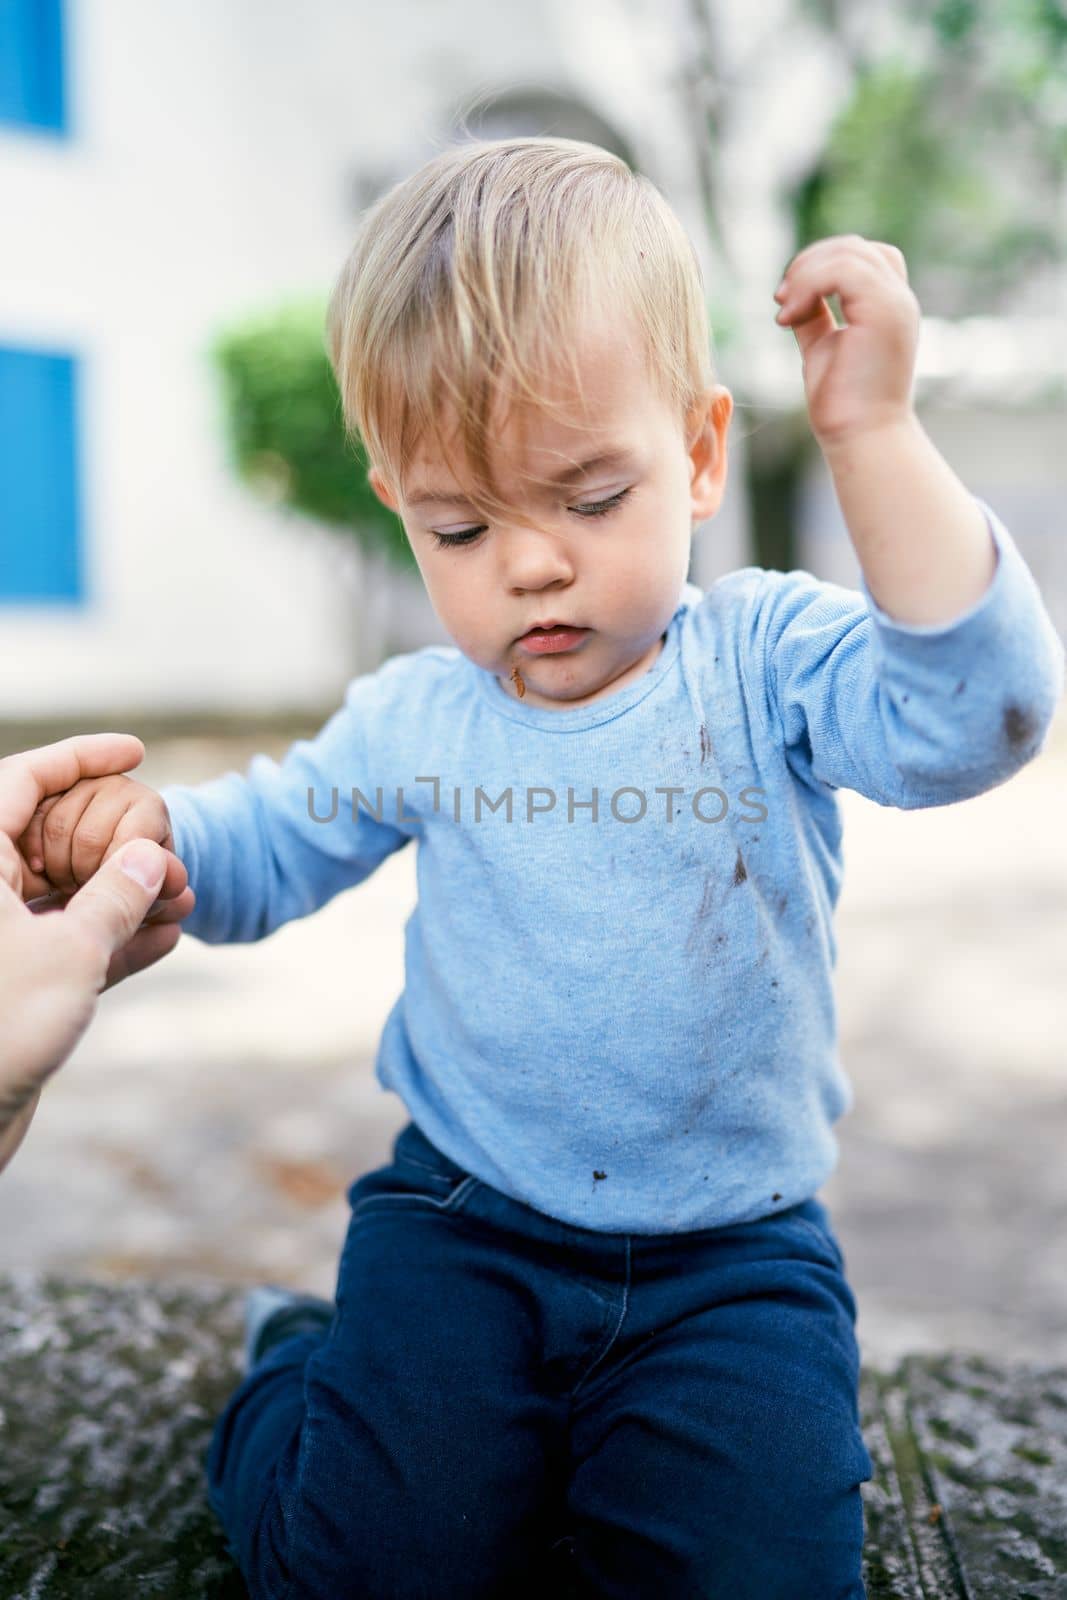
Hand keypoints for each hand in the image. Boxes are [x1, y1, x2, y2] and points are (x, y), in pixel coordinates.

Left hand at [0, 734, 194, 1172]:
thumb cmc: (0, 1031)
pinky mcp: (11, 987)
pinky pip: (67, 945)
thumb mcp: (71, 953)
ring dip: (122, 894)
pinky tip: (166, 938)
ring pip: (62, 895)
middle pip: (47, 838)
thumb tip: (148, 857)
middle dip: (113, 839)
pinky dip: (112, 939)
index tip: (133, 749)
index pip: (20, 781)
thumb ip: (116, 897)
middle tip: (166, 842)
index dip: (78, 757)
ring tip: (180, 895)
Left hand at [772, 234, 919, 450]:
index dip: (822, 264)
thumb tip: (794, 296)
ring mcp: (895, 303)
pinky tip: (788, 316)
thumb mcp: (823, 347)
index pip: (863, 257)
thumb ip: (814, 316)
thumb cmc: (843, 404)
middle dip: (809, 264)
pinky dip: (808, 285)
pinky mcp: (883, 312)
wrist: (861, 437)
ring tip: (783, 310)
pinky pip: (842, 271)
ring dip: (804, 275)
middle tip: (781, 299)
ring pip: (847, 254)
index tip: (789, 298)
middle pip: (854, 248)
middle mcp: (898, 300)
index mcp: (888, 307)